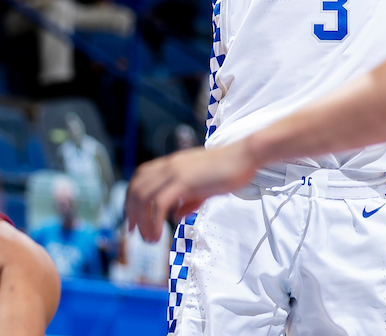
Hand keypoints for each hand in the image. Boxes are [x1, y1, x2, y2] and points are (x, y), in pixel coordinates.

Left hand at [124, 143, 256, 240]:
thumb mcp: (204, 187)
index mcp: (172, 163)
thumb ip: (188, 199)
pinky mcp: (184, 181)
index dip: (131, 198)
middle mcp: (168, 165)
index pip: (140, 178)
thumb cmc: (229, 170)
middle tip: (133, 232)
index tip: (133, 217)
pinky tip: (159, 235)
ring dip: (142, 222)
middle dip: (131, 213)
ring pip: (143, 199)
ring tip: (149, 239)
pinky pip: (159, 205)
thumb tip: (176, 214)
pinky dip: (154, 222)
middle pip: (136, 189)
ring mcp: (175, 172)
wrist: (245, 157)